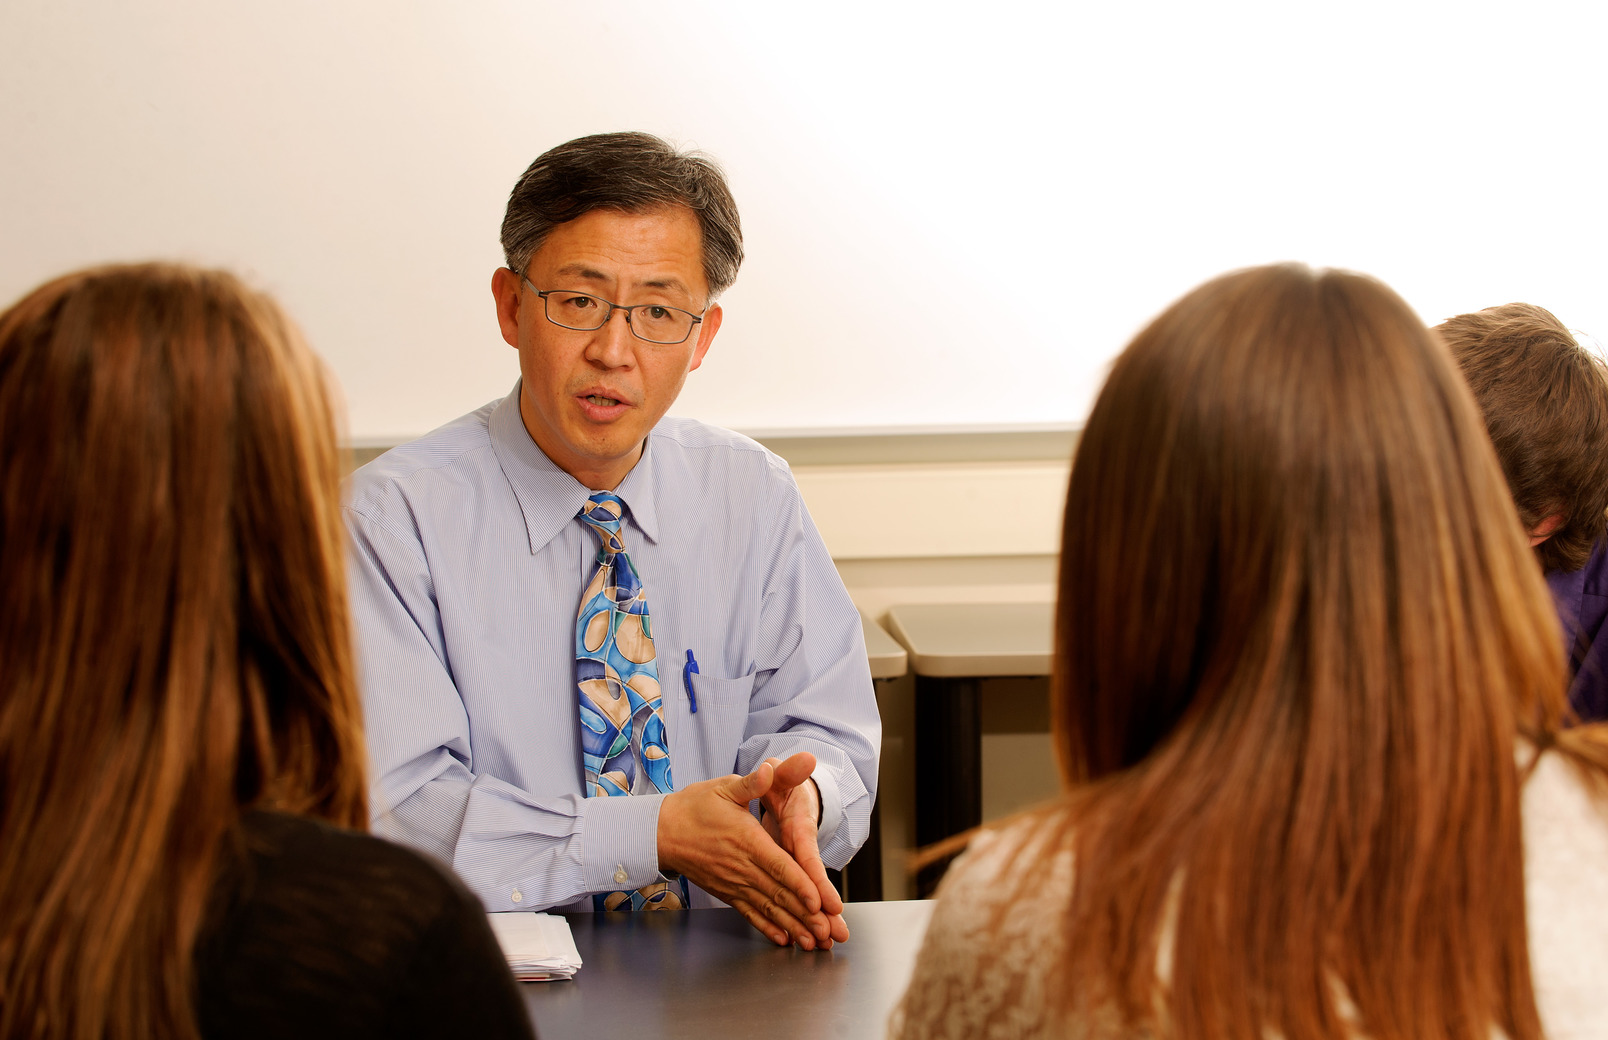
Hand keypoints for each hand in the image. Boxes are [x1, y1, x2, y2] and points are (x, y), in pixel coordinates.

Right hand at [658, 760, 838, 948]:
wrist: (662, 832)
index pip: (778, 866)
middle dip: (805, 914)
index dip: (799, 884)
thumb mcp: (725, 787)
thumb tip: (771, 769)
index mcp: (746, 840)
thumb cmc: (695, 807)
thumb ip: (753, 782)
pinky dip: (768, 927)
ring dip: (792, 926)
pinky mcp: (726, 892)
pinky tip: (783, 939)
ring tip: (813, 942)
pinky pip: (750, 913)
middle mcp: (741, 866)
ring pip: (767, 908)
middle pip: (778, 893)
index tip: (818, 900)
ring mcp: (733, 883)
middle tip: (827, 932)